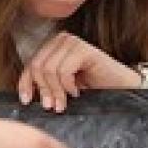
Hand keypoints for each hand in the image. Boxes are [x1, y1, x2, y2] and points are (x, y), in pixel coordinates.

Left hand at [17, 32, 141, 112]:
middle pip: (37, 67)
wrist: (121, 89)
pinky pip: (63, 70)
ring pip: (49, 70)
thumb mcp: (63, 89)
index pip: (30, 64)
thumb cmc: (93, 90)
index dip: (25, 84)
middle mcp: (61, 40)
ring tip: (64, 104)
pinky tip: (77, 92)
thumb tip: (26, 96)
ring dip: (56, 92)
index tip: (27, 102)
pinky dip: (67, 86)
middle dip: (43, 91)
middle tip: (52, 107)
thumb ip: (46, 86)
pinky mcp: (83, 49)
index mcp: (53, 47)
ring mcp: (72, 42)